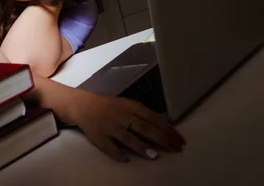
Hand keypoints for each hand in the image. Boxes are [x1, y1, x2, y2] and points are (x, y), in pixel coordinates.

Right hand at [69, 90, 185, 161]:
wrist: (83, 105)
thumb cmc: (110, 106)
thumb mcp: (128, 104)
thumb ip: (143, 114)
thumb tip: (164, 123)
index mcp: (131, 106)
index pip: (154, 118)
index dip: (168, 130)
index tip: (180, 140)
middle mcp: (122, 116)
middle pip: (144, 128)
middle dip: (162, 139)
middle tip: (175, 149)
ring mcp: (110, 127)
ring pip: (128, 137)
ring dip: (142, 147)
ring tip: (154, 156)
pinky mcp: (99, 136)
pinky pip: (109, 147)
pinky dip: (117, 154)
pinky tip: (125, 159)